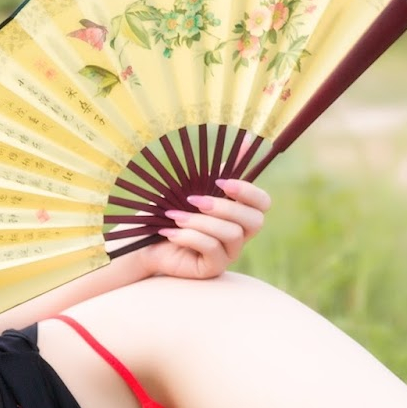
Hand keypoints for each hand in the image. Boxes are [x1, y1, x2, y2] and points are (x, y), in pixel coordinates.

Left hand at [137, 178, 269, 279]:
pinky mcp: (213, 268)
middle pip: (255, 220)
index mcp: (238, 213)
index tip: (220, 182)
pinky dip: (191, 237)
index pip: (263, 203)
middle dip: (224, 207)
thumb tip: (248, 139)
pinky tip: (171, 233)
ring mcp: (229, 253)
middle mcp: (239, 234)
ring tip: (174, 218)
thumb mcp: (192, 188)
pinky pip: (213, 250)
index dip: (248, 191)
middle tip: (193, 200)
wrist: (143, 242)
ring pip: (231, 234)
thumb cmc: (169, 213)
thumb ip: (218, 170)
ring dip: (200, 222)